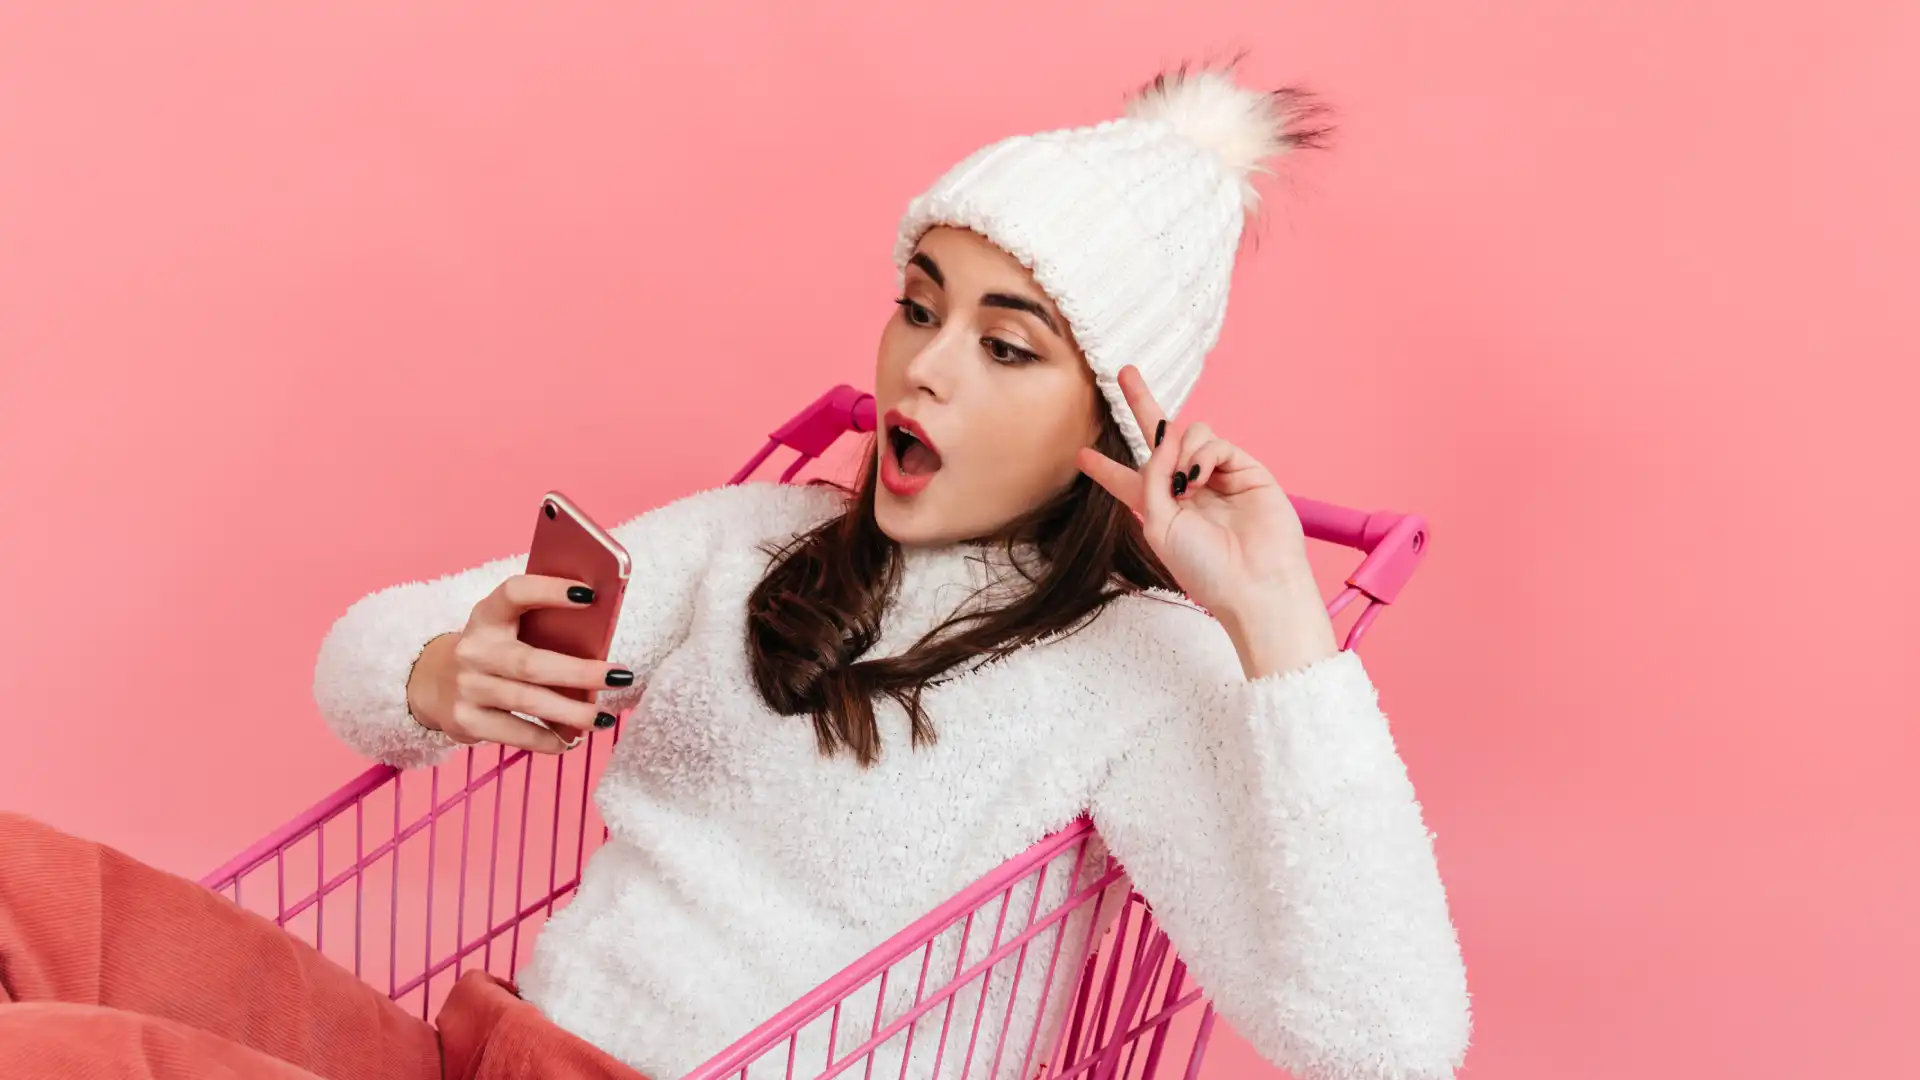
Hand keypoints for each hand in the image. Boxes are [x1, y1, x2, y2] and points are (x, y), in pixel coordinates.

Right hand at [405, 575, 629, 752]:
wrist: (434, 683)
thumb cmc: (492, 651)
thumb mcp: (506, 628)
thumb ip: (541, 626)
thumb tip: (601, 638)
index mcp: (487, 616)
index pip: (515, 593)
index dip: (549, 590)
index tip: (589, 594)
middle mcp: (474, 650)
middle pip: (532, 663)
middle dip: (581, 672)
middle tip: (620, 677)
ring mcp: (467, 687)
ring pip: (528, 701)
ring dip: (572, 713)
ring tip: (603, 718)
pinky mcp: (466, 721)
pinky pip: (515, 733)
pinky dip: (547, 739)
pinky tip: (570, 740)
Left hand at [1078, 366, 1336, 677]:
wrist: (1253, 583)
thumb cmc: (1205, 567)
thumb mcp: (1160, 524)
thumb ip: (1153, 477)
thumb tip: (1165, 435)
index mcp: (1160, 509)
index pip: (1127, 481)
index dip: (1105, 468)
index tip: (1082, 456)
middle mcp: (1187, 488)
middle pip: (1160, 439)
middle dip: (1142, 404)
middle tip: (1124, 373)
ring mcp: (1217, 477)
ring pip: (1190, 434)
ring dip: (1180, 449)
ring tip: (1187, 482)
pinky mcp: (1245, 470)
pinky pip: (1216, 443)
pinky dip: (1204, 453)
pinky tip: (1201, 475)